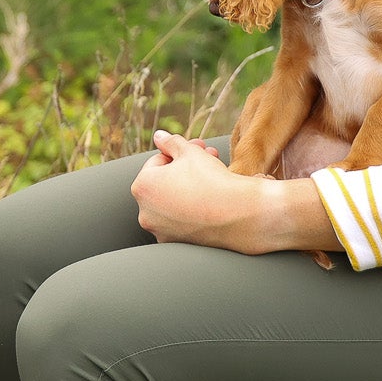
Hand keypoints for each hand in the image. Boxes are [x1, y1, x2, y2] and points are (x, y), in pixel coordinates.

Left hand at [131, 130, 257, 249]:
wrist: (239, 215)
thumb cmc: (212, 180)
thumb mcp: (190, 152)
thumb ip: (170, 142)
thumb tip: (159, 137)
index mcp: (142, 186)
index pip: (158, 161)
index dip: (180, 153)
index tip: (198, 150)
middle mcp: (145, 212)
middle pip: (164, 182)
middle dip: (185, 167)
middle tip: (207, 157)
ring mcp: (159, 230)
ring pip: (172, 201)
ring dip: (188, 186)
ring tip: (212, 176)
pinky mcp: (175, 243)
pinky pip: (180, 220)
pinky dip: (190, 209)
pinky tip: (209, 201)